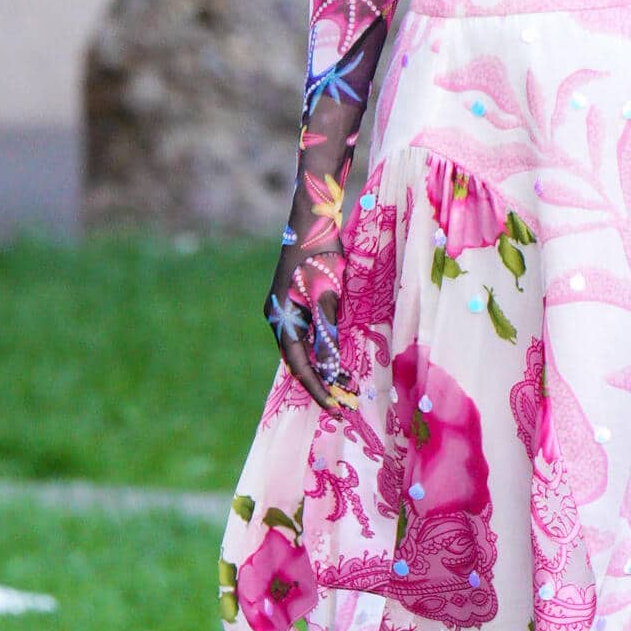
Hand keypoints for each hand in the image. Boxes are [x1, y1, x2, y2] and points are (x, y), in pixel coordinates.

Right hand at [265, 264, 351, 414]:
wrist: (313, 222)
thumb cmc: (320, 255)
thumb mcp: (326, 295)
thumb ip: (326, 331)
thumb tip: (329, 367)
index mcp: (281, 319)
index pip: (299, 365)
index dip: (318, 389)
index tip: (336, 408)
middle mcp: (280, 319)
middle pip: (300, 361)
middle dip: (324, 383)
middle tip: (348, 403)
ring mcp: (287, 312)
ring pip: (306, 350)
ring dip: (327, 368)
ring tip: (350, 387)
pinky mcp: (298, 305)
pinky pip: (310, 337)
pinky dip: (325, 351)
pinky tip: (341, 362)